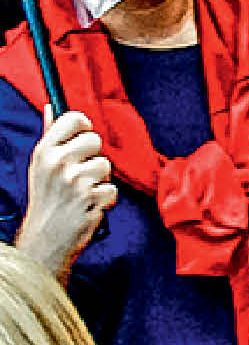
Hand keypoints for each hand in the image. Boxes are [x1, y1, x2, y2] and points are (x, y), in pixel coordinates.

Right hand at [14, 110, 115, 273]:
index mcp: (44, 152)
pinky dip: (105, 199)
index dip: (83, 127)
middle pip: (95, 139)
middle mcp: (58, 163)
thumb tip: (51, 107)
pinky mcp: (92, 198)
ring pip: (106, 165)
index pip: (74, 118)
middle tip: (80, 174)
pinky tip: (89, 205)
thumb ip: (50, 136)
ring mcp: (75, 181)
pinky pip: (112, 188)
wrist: (45, 237)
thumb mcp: (40, 166)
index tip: (81, 138)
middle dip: (93, 156)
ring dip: (100, 180)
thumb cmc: (46, 199)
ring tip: (83, 191)